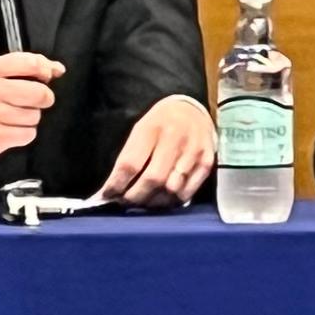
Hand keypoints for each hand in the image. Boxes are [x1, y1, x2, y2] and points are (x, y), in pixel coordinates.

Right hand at [0, 51, 63, 176]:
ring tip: (10, 119)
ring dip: (29, 119)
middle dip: (42, 100)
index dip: (45, 70)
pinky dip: (23, 135)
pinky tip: (8, 132)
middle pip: (39, 92)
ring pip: (35, 115)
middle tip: (31, 102)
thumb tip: (57, 69)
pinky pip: (28, 133)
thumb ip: (23, 69)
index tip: (46, 77)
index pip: (29, 62)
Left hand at [101, 93, 217, 207]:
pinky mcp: (206, 163)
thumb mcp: (141, 130)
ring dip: (153, 202)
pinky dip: (171, 201)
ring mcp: (193, 151)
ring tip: (143, 203)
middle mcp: (174, 139)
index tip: (108, 195)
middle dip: (135, 197)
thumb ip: (129, 157)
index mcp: (152, 128)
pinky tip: (162, 200)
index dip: (117, 184)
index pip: (130, 164)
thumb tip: (113, 189)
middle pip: (152, 179)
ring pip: (171, 190)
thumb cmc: (160, 124)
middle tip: (126, 202)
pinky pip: (187, 192)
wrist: (192, 112)